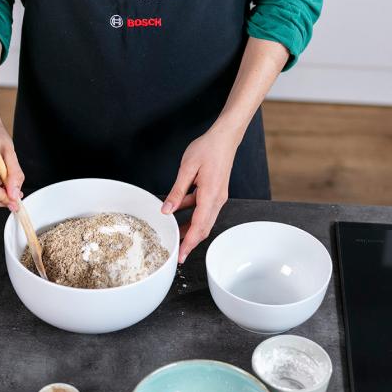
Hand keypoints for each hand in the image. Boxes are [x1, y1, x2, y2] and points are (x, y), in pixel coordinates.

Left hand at [161, 126, 239, 262]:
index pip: (199, 225)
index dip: (189, 242)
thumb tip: (166, 210)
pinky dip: (192, 214)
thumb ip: (177, 191)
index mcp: (210, 195)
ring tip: (175, 235)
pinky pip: (203, 209)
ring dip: (190, 229)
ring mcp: (218, 196)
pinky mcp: (215, 192)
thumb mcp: (187, 168)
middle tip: (178, 254)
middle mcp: (217, 199)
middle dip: (190, 242)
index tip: (181, 254)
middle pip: (204, 228)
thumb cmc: (208, 148)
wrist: (225, 137)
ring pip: (204, 220)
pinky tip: (177, 211)